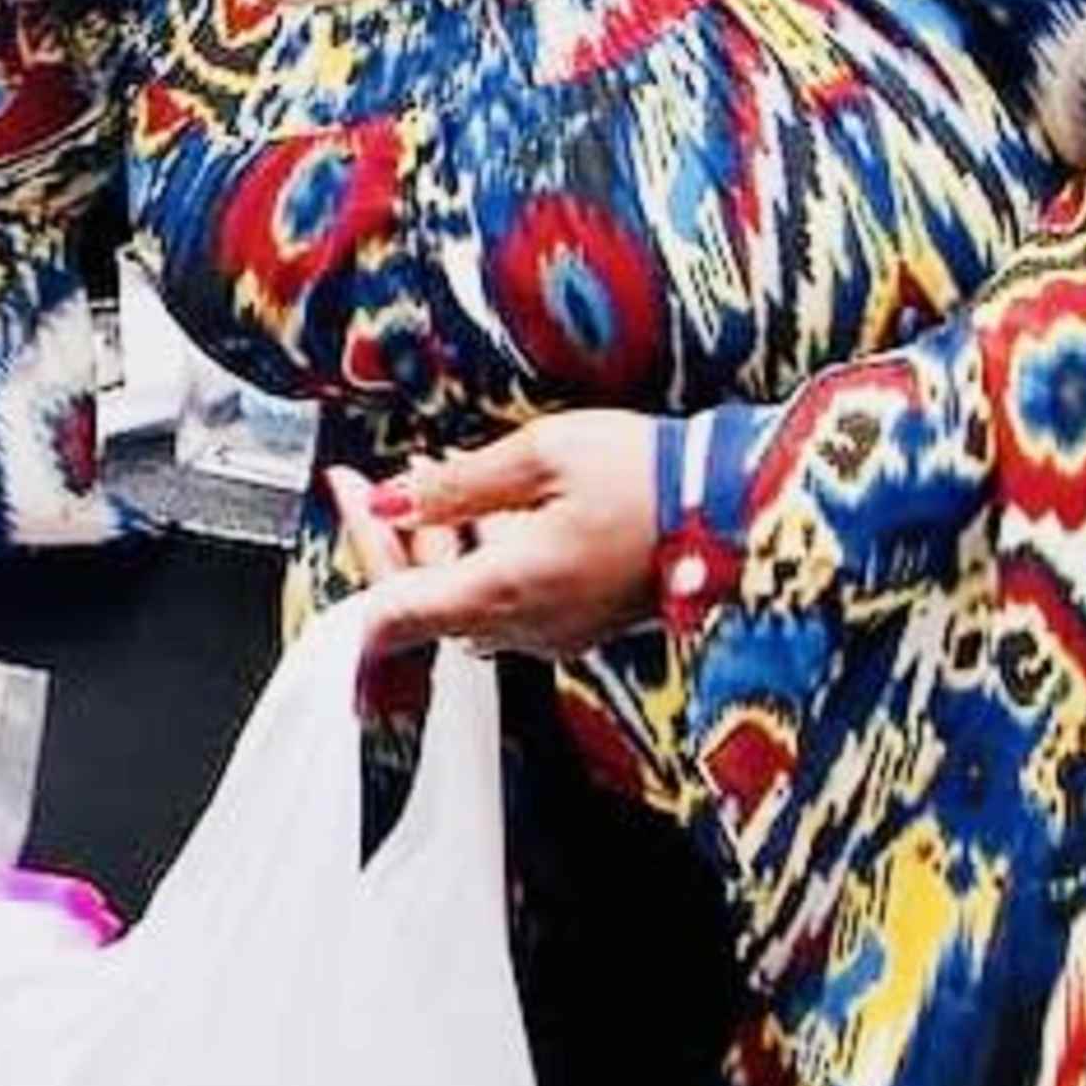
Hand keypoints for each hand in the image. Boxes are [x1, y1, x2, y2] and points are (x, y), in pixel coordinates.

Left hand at [328, 409, 664, 659]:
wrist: (742, 509)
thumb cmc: (653, 478)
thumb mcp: (542, 455)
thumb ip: (457, 486)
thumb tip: (391, 500)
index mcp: (508, 589)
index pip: (395, 608)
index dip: (357, 553)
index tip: (343, 498)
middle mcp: (526, 625)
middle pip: (424, 598)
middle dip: (389, 534)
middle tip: (365, 480)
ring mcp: (555, 630)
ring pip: (464, 596)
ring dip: (437, 540)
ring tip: (432, 472)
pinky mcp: (579, 622)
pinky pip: (507, 596)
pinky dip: (482, 552)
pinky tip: (487, 503)